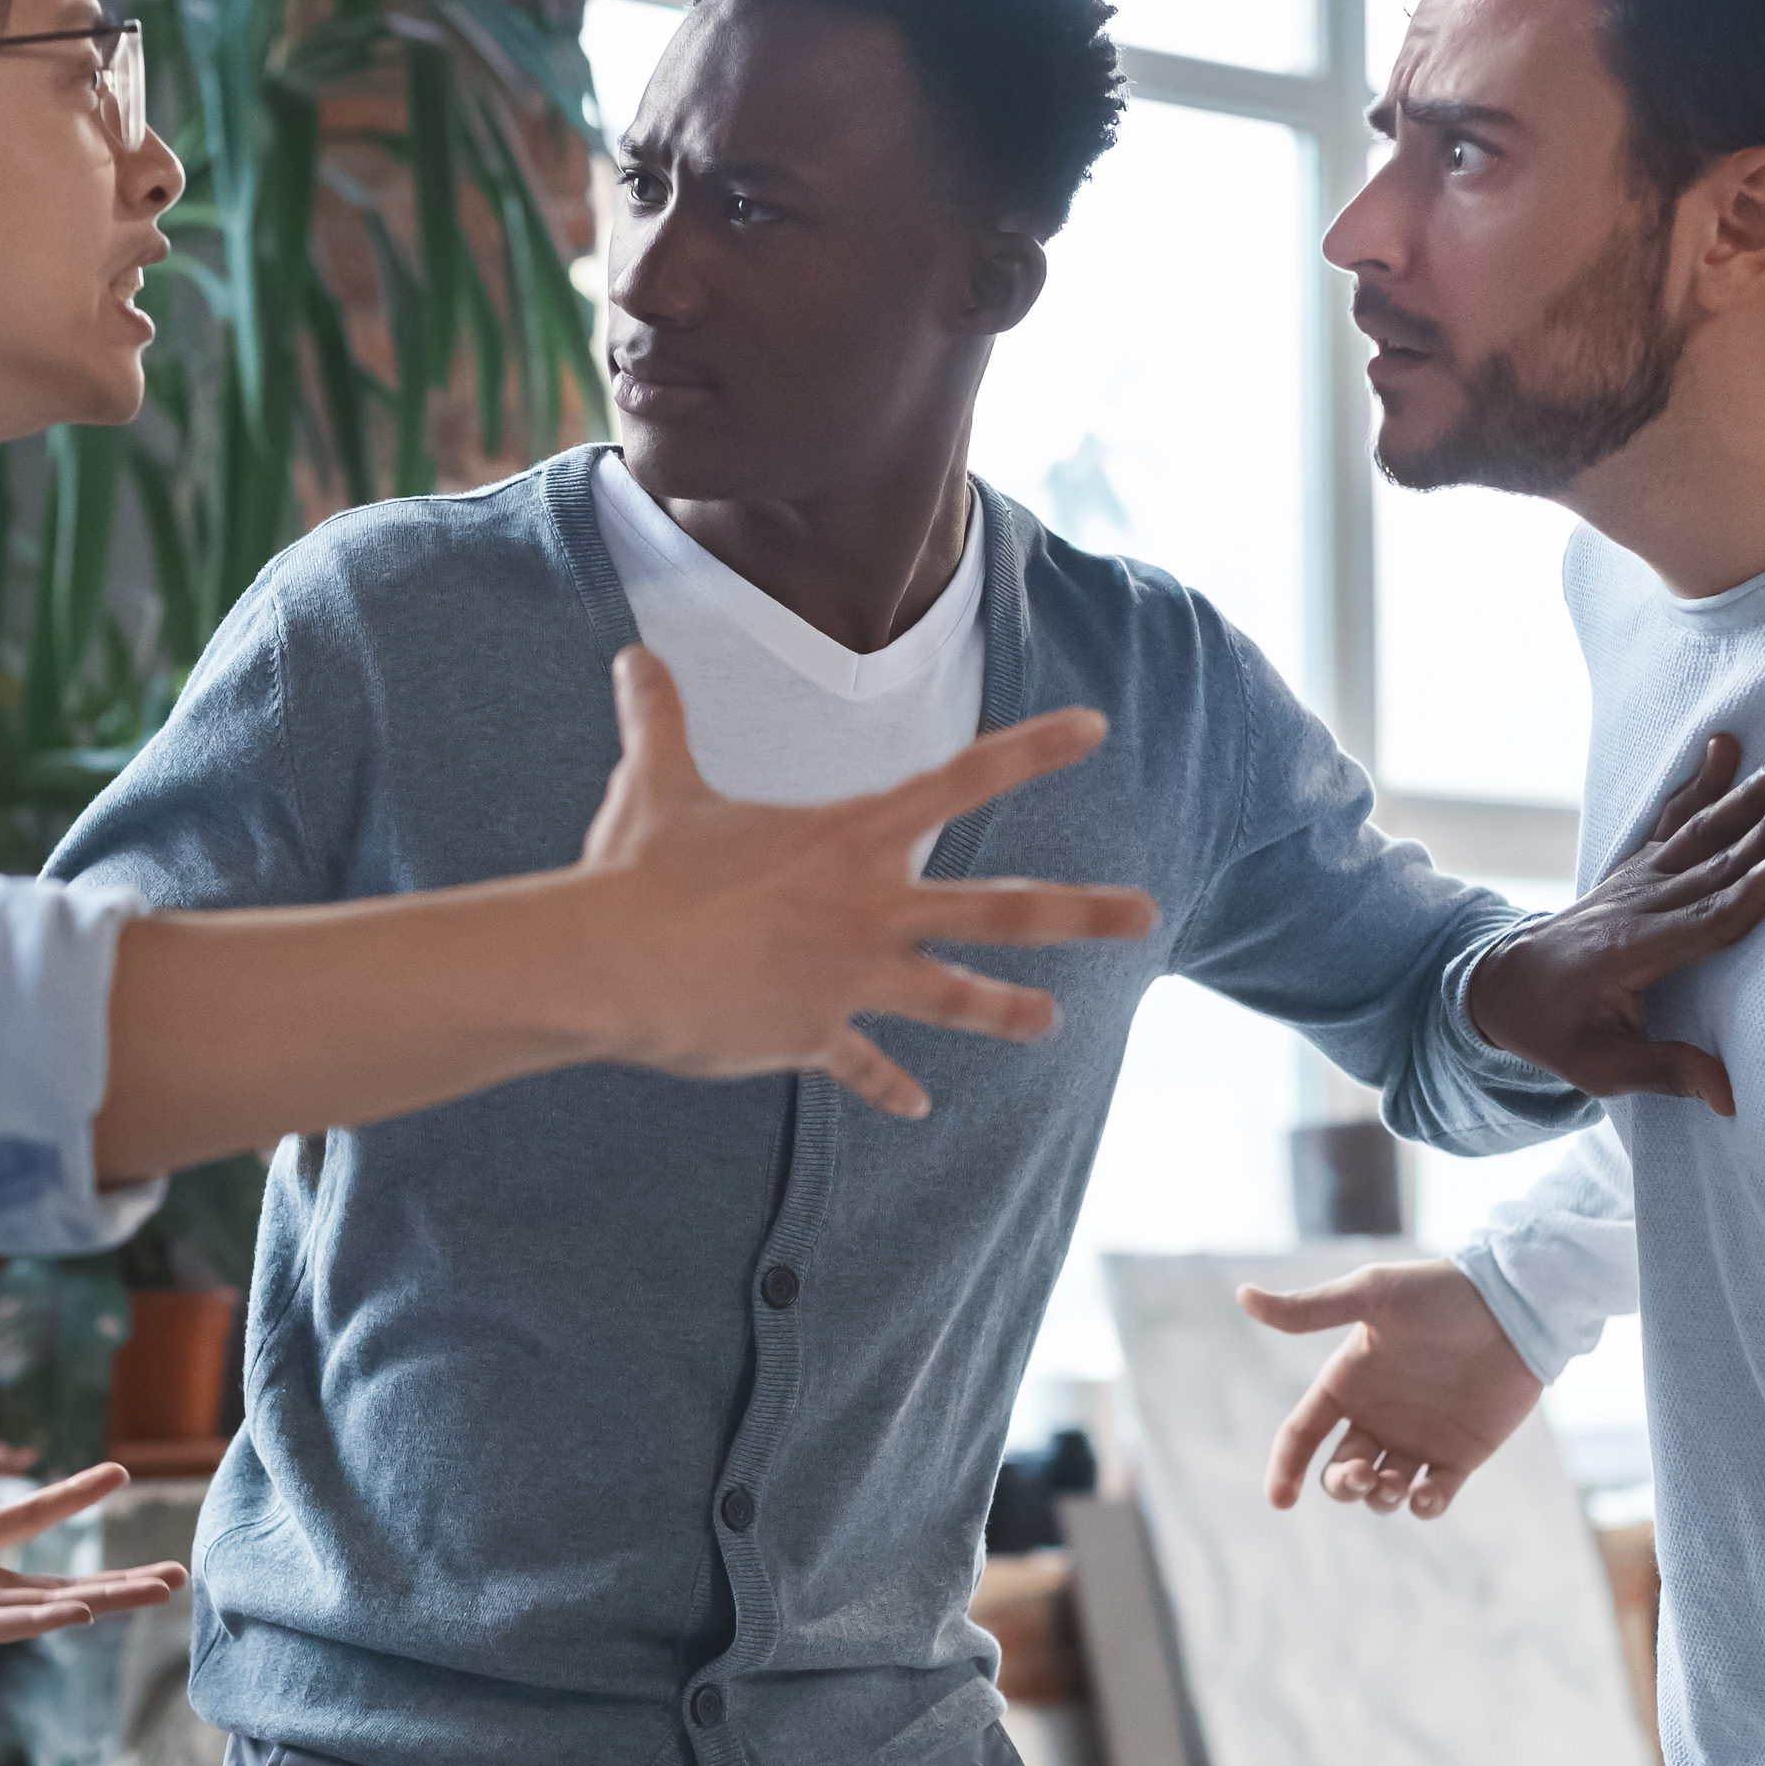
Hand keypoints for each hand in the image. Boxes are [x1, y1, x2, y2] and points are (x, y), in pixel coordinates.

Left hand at [0, 1463, 187, 1654]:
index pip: (30, 1518)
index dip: (73, 1497)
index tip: (123, 1472)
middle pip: (60, 1580)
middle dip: (119, 1580)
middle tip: (177, 1576)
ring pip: (47, 1607)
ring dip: (106, 1600)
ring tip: (163, 1592)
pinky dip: (38, 1619)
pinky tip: (83, 1613)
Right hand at [575, 648, 1159, 1119]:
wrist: (616, 963)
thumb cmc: (640, 869)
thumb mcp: (656, 785)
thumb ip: (658, 720)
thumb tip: (630, 657)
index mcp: (849, 838)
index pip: (959, 779)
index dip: (1031, 749)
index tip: (1096, 726)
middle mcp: (870, 907)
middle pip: (1000, 907)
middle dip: (1081, 912)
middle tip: (1148, 914)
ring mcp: (851, 977)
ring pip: (954, 996)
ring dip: (1006, 1011)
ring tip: (1048, 1021)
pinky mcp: (815, 1035)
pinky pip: (865, 1066)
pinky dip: (889, 1087)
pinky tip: (918, 1107)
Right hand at [1238, 1262, 1543, 1519]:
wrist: (1513, 1306)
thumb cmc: (1439, 1294)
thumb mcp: (1370, 1296)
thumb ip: (1310, 1309)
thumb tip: (1241, 1296)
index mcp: (1348, 1382)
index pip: (1302, 1433)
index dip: (1285, 1467)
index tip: (1280, 1500)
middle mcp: (1378, 1415)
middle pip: (1341, 1473)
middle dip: (1343, 1486)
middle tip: (1364, 1475)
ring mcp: (1419, 1437)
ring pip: (1383, 1492)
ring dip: (1380, 1499)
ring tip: (1396, 1482)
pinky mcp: (1461, 1454)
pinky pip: (1433, 1497)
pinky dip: (1423, 1506)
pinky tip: (1424, 1495)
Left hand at [1463, 734, 1764, 1114]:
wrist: (1501, 986)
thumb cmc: (1554, 1030)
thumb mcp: (1597, 1068)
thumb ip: (1663, 1072)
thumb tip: (1728, 1096)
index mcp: (1635, 952)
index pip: (1708, 918)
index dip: (1756, 886)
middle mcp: (1639, 906)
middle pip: (1716, 862)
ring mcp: (1637, 881)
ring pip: (1700, 833)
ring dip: (1747, 794)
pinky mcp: (1636, 869)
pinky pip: (1671, 820)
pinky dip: (1699, 782)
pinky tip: (1723, 745)